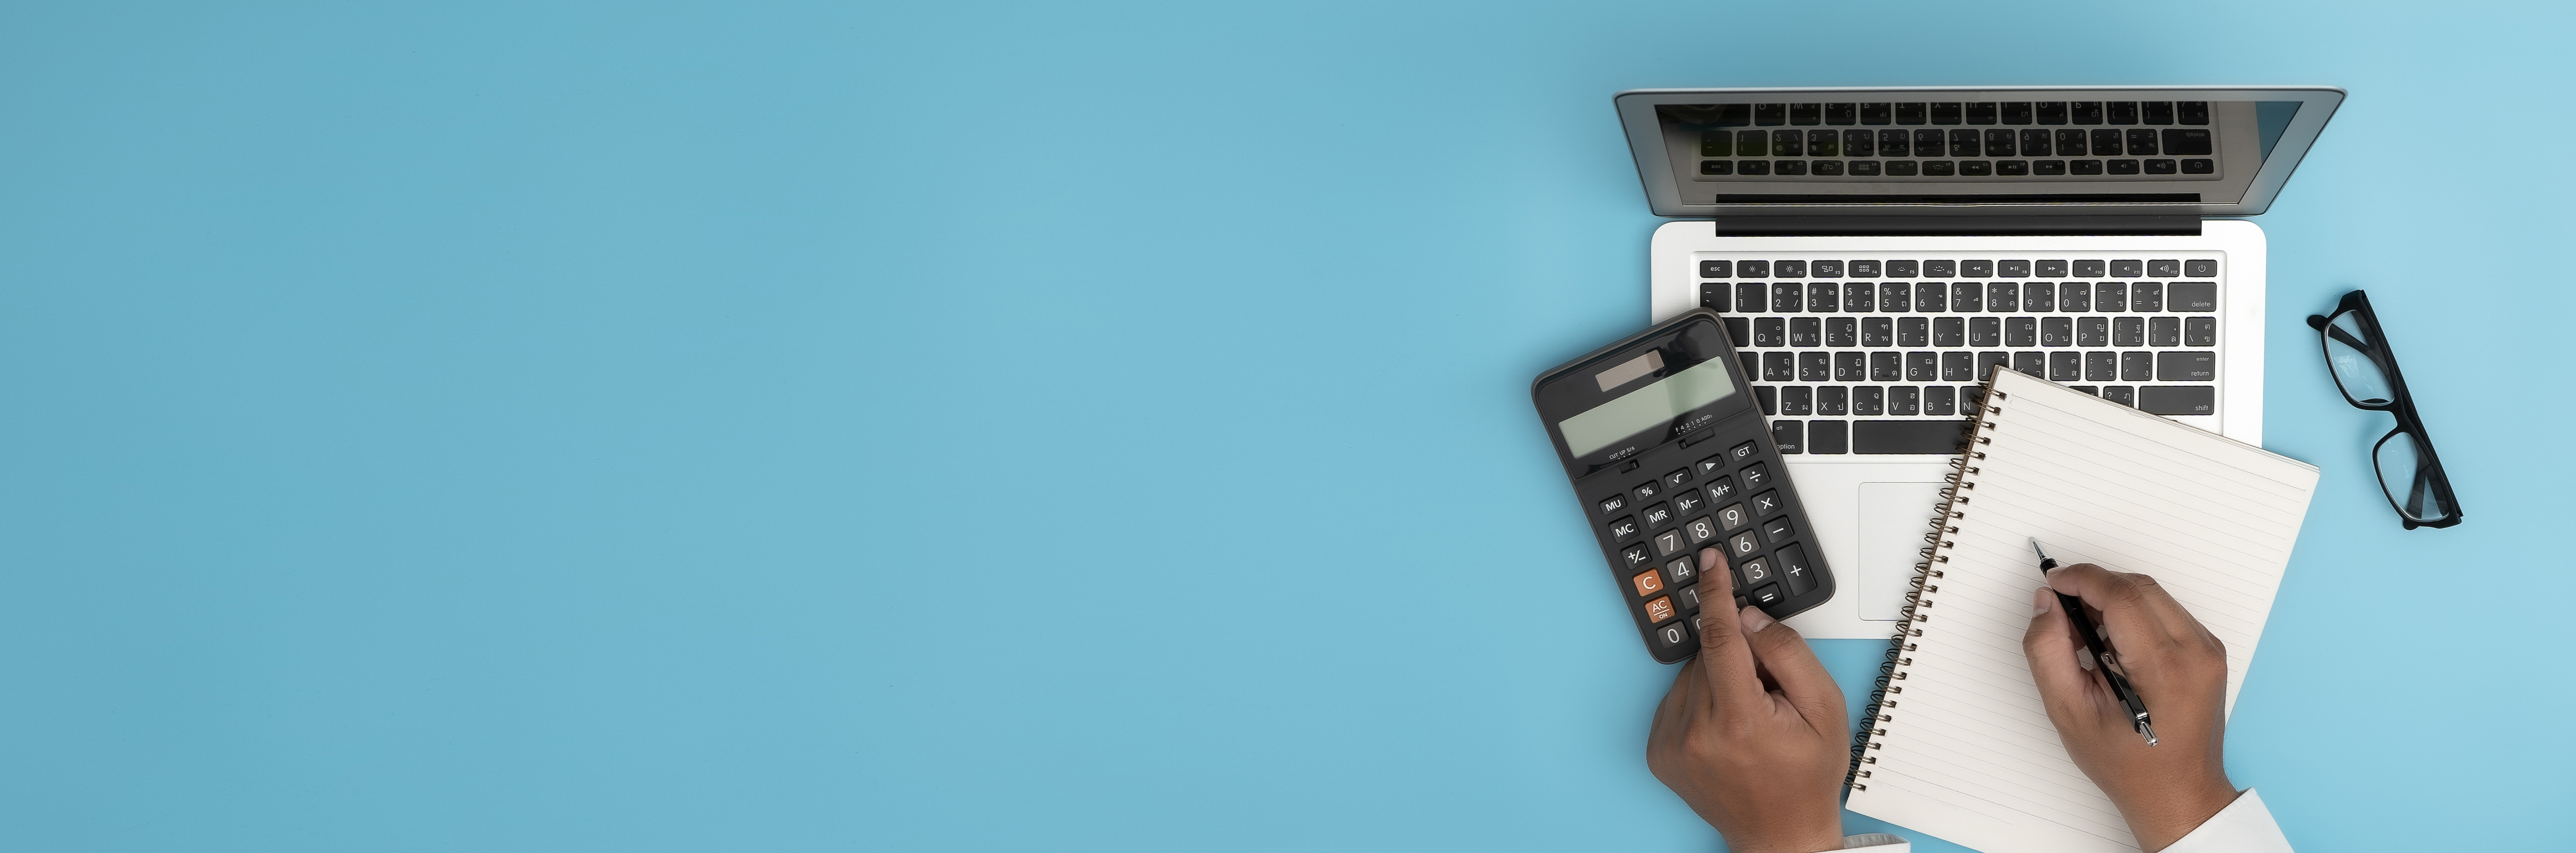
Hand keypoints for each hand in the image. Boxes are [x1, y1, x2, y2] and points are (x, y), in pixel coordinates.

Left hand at [1647, 547, 1847, 852]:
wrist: (1779, 834)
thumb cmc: (1807, 776)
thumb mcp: (1824, 709)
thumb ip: (1788, 654)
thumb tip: (1749, 618)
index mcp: (1739, 720)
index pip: (1720, 637)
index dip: (1716, 593)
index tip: (1710, 561)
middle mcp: (1696, 732)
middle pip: (1709, 656)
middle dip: (1739, 659)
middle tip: (1769, 696)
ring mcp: (1672, 744)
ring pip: (1691, 676)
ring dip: (1719, 680)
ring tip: (1750, 722)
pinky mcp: (1659, 751)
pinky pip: (1677, 699)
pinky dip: (1701, 701)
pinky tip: (1727, 729)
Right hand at [2021, 563, 2238, 851]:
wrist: (2178, 793)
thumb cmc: (2128, 764)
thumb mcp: (2069, 712)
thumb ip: (2048, 651)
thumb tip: (2045, 603)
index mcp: (2165, 669)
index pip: (2121, 596)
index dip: (2080, 579)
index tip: (2053, 582)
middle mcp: (2197, 652)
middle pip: (2138, 587)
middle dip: (2094, 587)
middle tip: (2063, 612)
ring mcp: (2209, 650)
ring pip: (2153, 595)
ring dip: (2114, 600)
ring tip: (2088, 635)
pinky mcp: (2209, 651)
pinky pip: (2167, 611)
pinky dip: (2134, 614)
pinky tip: (2114, 645)